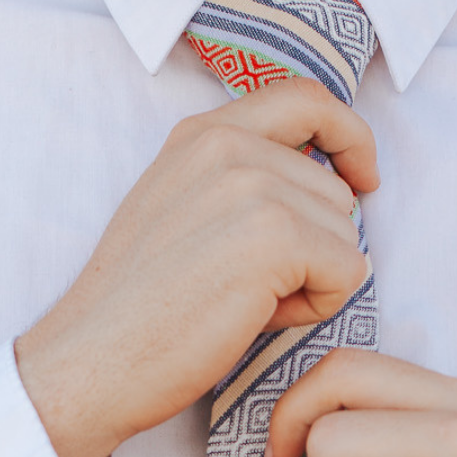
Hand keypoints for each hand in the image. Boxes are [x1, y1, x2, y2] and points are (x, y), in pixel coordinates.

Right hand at [15, 80, 378, 456]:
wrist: (94, 357)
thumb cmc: (139, 306)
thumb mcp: (181, 211)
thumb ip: (240, 181)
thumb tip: (327, 189)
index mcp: (202, 134)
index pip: (304, 99)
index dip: (348, 135)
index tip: (362, 176)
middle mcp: (227, 145)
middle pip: (335, 190)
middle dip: (314, 247)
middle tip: (249, 287)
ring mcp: (252, 186)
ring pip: (346, 234)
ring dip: (314, 279)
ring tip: (246, 302)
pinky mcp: (275, 237)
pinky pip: (348, 272)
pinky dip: (319, 306)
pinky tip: (260, 319)